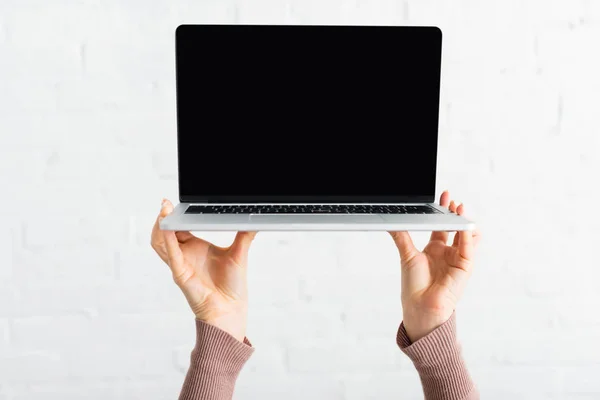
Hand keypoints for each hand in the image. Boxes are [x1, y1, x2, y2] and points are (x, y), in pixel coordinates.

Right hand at [151, 199, 256, 341]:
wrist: (231, 310)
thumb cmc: (231, 286)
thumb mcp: (239, 253)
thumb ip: (244, 234)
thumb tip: (253, 219)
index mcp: (195, 247)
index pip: (179, 226)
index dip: (175, 214)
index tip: (174, 201)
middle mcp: (185, 254)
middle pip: (165, 232)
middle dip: (163, 217)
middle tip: (166, 203)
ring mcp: (180, 264)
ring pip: (160, 243)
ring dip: (160, 227)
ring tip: (164, 211)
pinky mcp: (181, 274)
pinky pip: (171, 254)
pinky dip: (168, 240)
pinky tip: (169, 229)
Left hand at [389, 191, 480, 341]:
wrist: (420, 306)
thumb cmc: (414, 285)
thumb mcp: (407, 254)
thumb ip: (401, 236)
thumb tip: (390, 222)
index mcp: (435, 248)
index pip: (442, 225)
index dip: (443, 211)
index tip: (443, 196)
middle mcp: (448, 252)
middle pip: (455, 228)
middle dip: (455, 213)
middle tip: (453, 201)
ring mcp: (458, 259)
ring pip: (465, 236)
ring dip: (464, 222)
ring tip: (460, 208)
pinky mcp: (465, 267)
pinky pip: (468, 249)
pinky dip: (467, 236)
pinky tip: (463, 226)